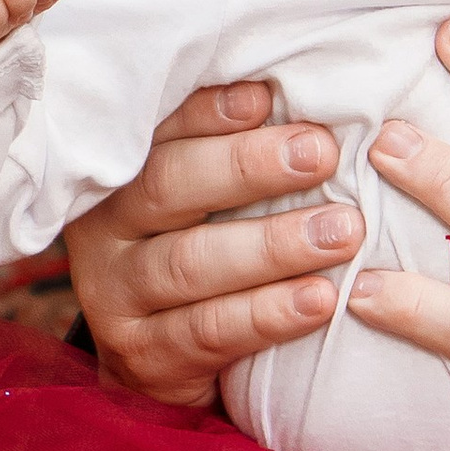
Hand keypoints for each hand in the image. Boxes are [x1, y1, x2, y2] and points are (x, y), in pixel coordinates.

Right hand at [62, 82, 362, 403]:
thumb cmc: (212, 248)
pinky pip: (209, 331)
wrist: (167, 360)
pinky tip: (322, 299)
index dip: (210, 111)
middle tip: (322, 154)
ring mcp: (115, 296)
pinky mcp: (142, 356)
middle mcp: (105, 228)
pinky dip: (269, 313)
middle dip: (249, 166)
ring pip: (192, 262)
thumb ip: (240, 148)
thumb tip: (313, 90)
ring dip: (274, 245)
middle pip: (168, 186)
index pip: (159, 130)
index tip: (268, 97)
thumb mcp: (213, 196)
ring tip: (344, 231)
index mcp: (120, 171)